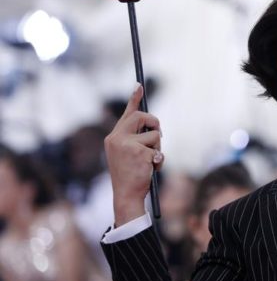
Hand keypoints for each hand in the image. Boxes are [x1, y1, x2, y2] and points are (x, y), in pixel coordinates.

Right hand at [105, 83, 162, 225]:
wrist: (126, 195)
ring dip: (158, 148)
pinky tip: (150, 169)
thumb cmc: (130, 175)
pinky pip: (158, 149)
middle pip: (141, 116)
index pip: (126, 113)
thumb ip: (135, 139)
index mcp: (113, 138)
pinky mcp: (139, 152)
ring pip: (154, 134)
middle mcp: (116, 138)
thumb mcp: (129, 154)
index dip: (134, 98)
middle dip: (154, 123)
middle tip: (158, 134)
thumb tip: (153, 126)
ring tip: (149, 161)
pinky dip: (159, 159)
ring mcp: (127, 144)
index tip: (140, 85)